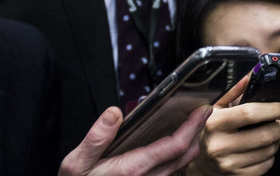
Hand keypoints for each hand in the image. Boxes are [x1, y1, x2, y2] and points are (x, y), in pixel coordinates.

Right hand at [59, 105, 209, 175]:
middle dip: (198, 132)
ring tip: (190, 125)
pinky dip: (179, 157)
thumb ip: (96, 138)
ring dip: (190, 145)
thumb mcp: (76, 165)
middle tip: (201, 112)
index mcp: (134, 169)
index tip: (202, 109)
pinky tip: (172, 145)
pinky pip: (172, 173)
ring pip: (182, 165)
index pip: (177, 145)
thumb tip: (114, 113)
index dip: (194, 126)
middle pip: (187, 155)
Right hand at [185, 76, 279, 174]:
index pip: (249, 113)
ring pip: (269, 151)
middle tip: (277, 123)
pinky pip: (266, 165)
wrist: (197, 166)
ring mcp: (229, 164)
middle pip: (265, 135)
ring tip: (267, 136)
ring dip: (275, 142)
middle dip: (278, 127)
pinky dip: (269, 157)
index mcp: (214, 124)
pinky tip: (260, 150)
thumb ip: (231, 93)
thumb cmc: (208, 133)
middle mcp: (220, 146)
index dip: (271, 109)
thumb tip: (248, 78)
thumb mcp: (214, 111)